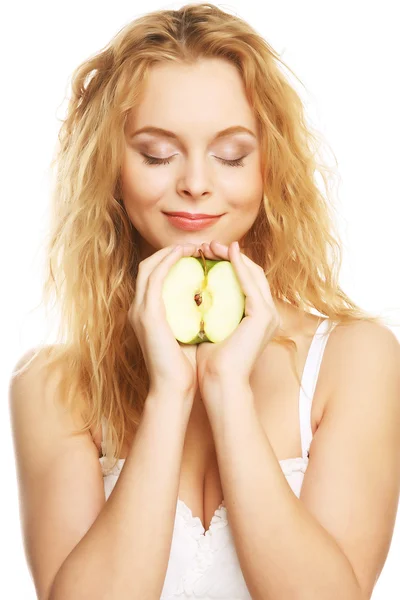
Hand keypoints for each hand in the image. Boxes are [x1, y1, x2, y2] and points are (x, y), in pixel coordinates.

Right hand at [128, 243, 199, 402]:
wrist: (174, 388)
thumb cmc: (185, 366)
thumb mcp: (188, 333)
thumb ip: (191, 315)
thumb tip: (210, 301)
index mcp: (146, 313)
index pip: (153, 276)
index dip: (170, 260)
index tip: (195, 255)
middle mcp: (138, 309)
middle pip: (147, 266)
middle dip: (170, 251)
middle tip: (195, 246)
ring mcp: (140, 311)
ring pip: (149, 267)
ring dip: (170, 252)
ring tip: (192, 246)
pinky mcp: (147, 314)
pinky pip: (155, 278)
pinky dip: (169, 262)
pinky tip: (185, 255)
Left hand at [196, 240, 281, 393]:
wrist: (219, 383)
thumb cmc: (210, 362)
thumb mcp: (209, 329)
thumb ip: (208, 311)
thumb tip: (192, 294)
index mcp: (256, 317)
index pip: (245, 282)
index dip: (227, 264)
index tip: (204, 254)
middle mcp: (267, 314)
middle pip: (251, 273)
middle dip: (229, 256)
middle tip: (206, 246)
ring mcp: (269, 314)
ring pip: (253, 273)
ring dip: (232, 256)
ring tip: (211, 246)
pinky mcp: (263, 316)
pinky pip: (250, 283)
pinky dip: (238, 266)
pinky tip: (225, 253)